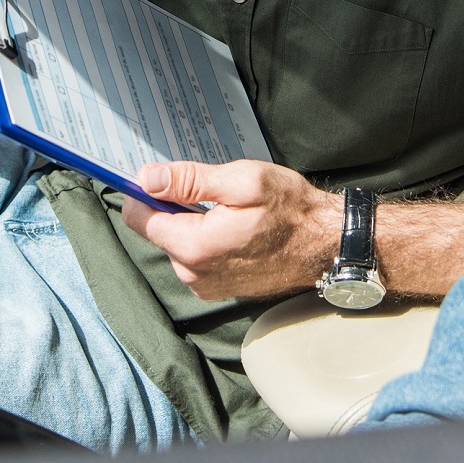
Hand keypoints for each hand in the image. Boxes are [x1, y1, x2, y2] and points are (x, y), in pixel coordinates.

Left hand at [121, 160, 341, 299]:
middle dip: (173, 205)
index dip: (142, 191)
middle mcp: (193, 273)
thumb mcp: (243, 181)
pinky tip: (232, 227)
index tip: (157, 175)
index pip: (138, 218)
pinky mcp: (216, 287)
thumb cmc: (291, 210)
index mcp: (194, 247)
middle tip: (208, 188)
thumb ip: (190, 180)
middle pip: (157, 230)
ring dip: (191, 221)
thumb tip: (148, 178)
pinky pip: (194, 257)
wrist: (325, 244)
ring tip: (227, 210)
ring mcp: (204, 284)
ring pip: (176, 242)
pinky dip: (204, 237)